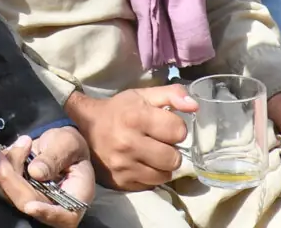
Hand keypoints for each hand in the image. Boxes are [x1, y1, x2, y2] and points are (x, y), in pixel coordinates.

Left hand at [0, 130, 95, 227]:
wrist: (57, 145)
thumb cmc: (69, 146)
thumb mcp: (67, 144)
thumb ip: (53, 158)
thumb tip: (36, 172)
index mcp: (75, 198)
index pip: (64, 217)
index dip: (46, 213)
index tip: (30, 206)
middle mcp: (53, 206)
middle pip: (27, 203)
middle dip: (10, 178)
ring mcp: (33, 201)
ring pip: (8, 194)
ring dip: (5, 166)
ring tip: (21, 144)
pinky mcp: (16, 194)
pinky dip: (0, 165)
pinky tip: (12, 151)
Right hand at [66, 86, 191, 191]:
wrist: (85, 128)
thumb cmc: (118, 110)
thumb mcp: (142, 96)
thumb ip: (171, 95)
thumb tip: (195, 106)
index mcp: (135, 117)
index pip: (179, 131)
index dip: (176, 128)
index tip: (165, 125)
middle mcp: (128, 143)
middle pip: (174, 158)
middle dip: (171, 149)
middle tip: (158, 142)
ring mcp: (123, 165)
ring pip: (165, 175)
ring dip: (162, 165)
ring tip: (151, 154)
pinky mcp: (121, 182)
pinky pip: (152, 184)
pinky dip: (151, 175)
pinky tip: (141, 164)